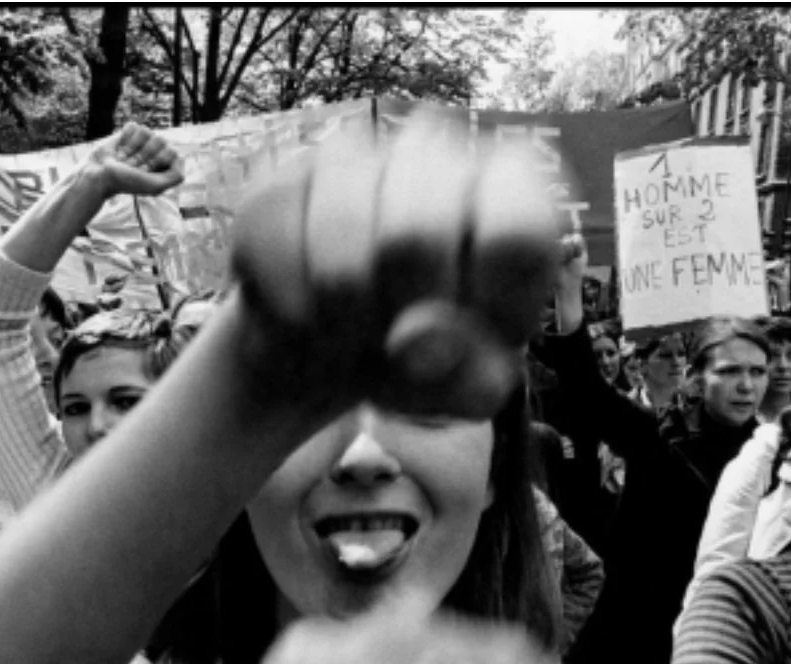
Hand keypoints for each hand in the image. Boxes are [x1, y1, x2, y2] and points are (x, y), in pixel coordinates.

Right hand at [85, 122, 182, 198]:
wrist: (100, 175)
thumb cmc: (127, 182)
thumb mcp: (156, 186)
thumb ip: (176, 176)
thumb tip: (180, 155)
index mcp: (165, 163)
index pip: (173, 152)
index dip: (158, 162)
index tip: (146, 173)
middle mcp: (155, 151)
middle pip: (161, 140)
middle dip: (146, 155)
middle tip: (134, 166)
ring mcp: (142, 140)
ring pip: (147, 131)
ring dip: (133, 147)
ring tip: (126, 158)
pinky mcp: (129, 132)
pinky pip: (134, 126)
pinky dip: (125, 138)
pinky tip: (120, 148)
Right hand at [229, 112, 558, 420]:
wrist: (329, 353)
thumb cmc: (423, 359)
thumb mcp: (469, 386)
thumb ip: (473, 375)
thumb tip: (416, 338)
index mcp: (508, 188)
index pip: (515, 231)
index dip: (489, 305)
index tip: (476, 333)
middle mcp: (433, 150)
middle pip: (415, 239)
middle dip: (404, 315)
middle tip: (406, 339)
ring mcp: (347, 160)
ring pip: (339, 259)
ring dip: (346, 327)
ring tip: (357, 334)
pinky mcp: (275, 190)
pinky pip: (278, 264)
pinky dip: (295, 319)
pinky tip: (311, 319)